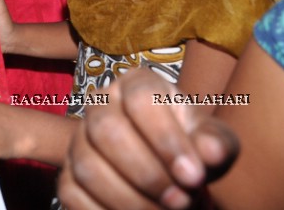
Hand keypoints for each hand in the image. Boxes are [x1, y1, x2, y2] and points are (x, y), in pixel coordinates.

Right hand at [58, 69, 238, 209]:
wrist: (170, 173)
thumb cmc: (191, 150)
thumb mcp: (212, 143)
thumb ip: (215, 144)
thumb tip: (211, 152)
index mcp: (136, 84)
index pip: (141, 99)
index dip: (166, 139)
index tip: (194, 176)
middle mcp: (100, 104)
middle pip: (106, 131)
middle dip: (147, 174)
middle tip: (180, 201)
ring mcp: (78, 139)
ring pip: (88, 167)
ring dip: (130, 200)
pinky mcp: (68, 173)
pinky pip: (73, 194)